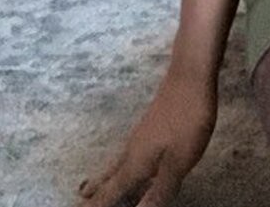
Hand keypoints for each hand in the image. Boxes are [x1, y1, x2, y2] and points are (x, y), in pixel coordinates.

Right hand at [75, 66, 216, 206]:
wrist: (189, 75)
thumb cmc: (186, 119)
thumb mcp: (178, 162)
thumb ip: (158, 192)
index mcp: (135, 163)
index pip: (109, 193)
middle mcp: (132, 149)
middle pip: (108, 176)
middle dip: (95, 191)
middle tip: (80, 199)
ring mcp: (141, 133)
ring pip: (117, 162)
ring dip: (106, 177)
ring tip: (93, 185)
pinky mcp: (152, 122)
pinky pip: (129, 151)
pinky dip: (121, 163)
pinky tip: (133, 158)